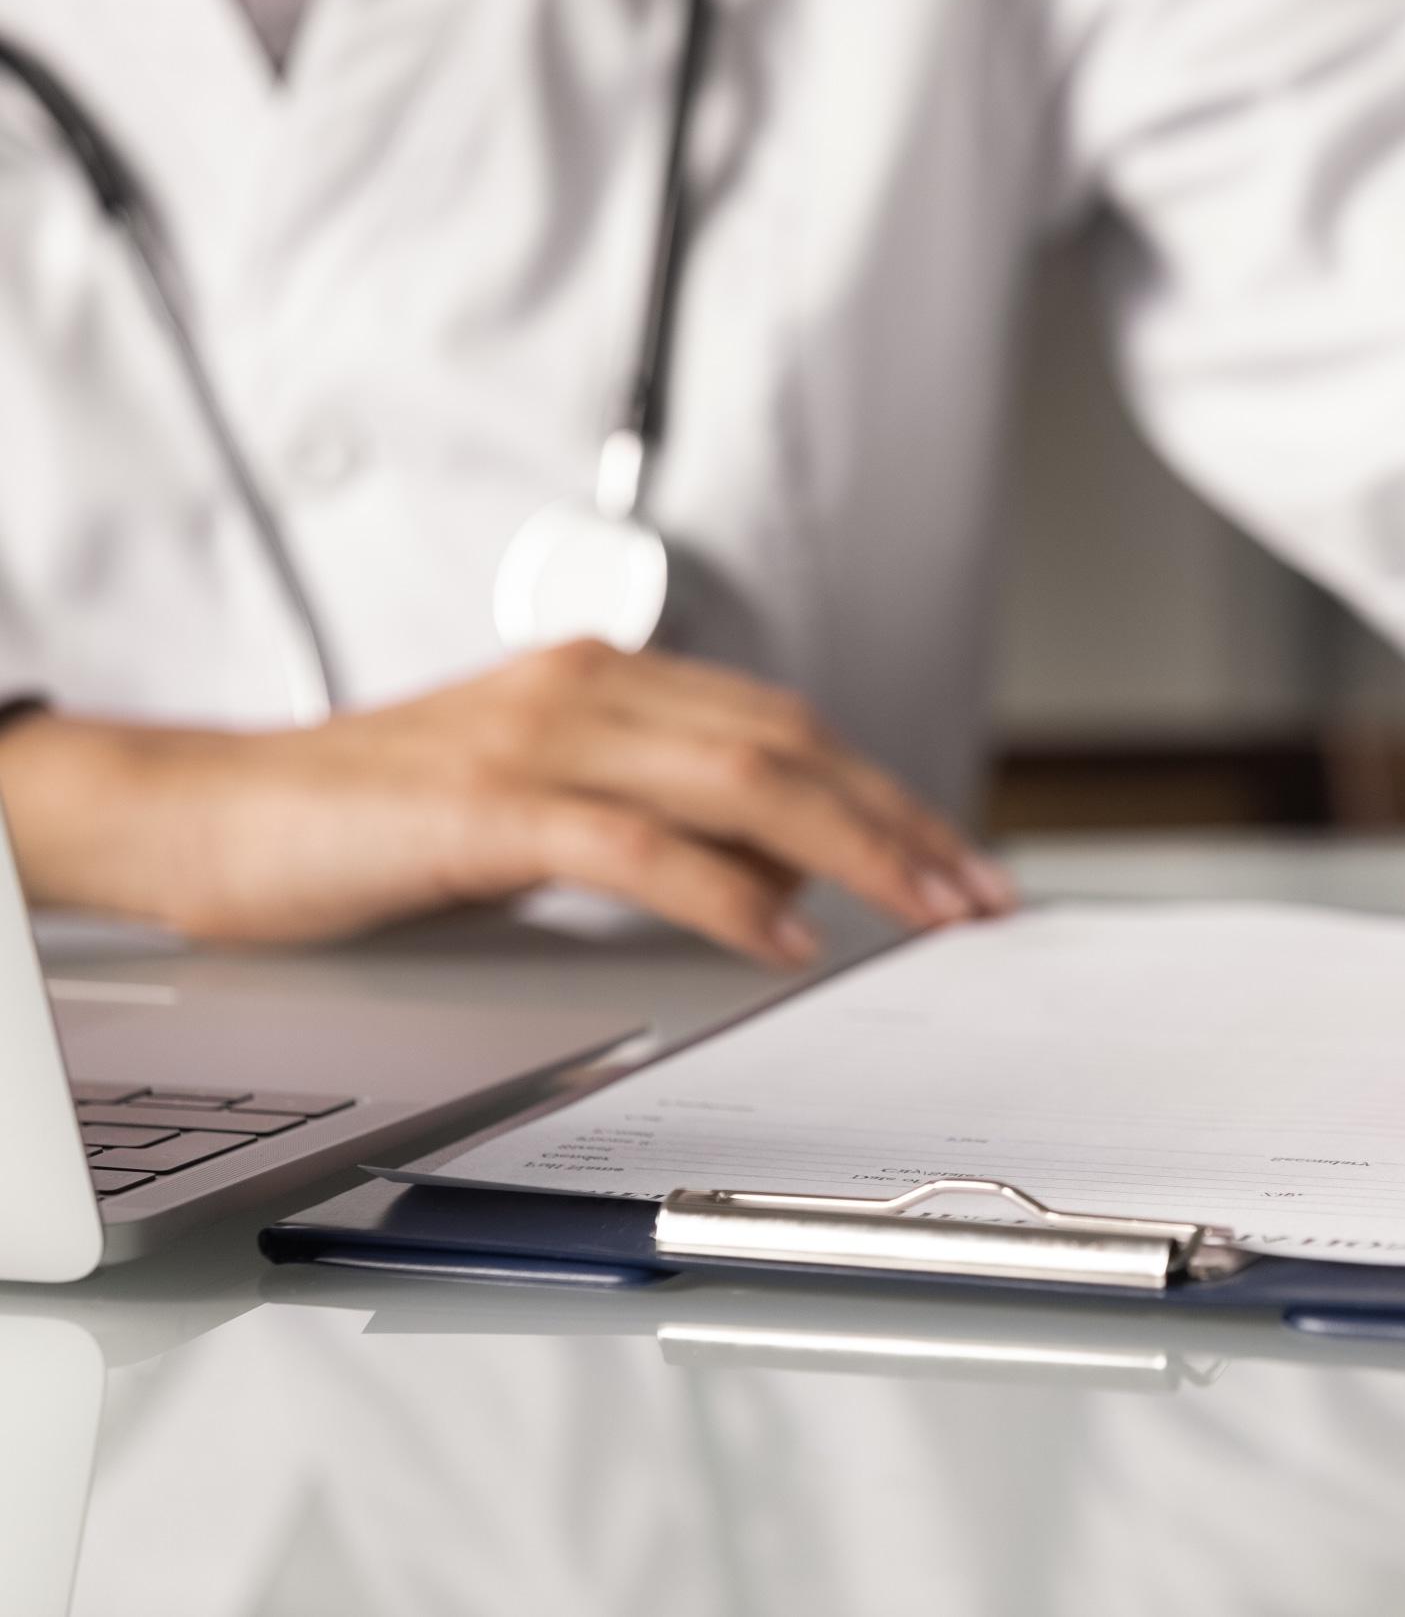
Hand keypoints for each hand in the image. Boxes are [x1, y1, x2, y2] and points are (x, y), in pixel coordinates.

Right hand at [0, 641, 1013, 966]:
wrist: (211, 814)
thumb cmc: (375, 819)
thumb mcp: (548, 809)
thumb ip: (665, 821)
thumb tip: (794, 868)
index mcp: (609, 681)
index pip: (786, 728)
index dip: (887, 793)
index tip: (959, 859)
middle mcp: (589, 689)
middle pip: (789, 747)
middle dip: (901, 823)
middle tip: (978, 896)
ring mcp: (537, 739)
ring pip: (739, 781)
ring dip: (852, 851)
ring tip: (923, 913)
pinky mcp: (485, 804)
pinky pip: (636, 845)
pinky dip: (725, 892)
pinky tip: (784, 939)